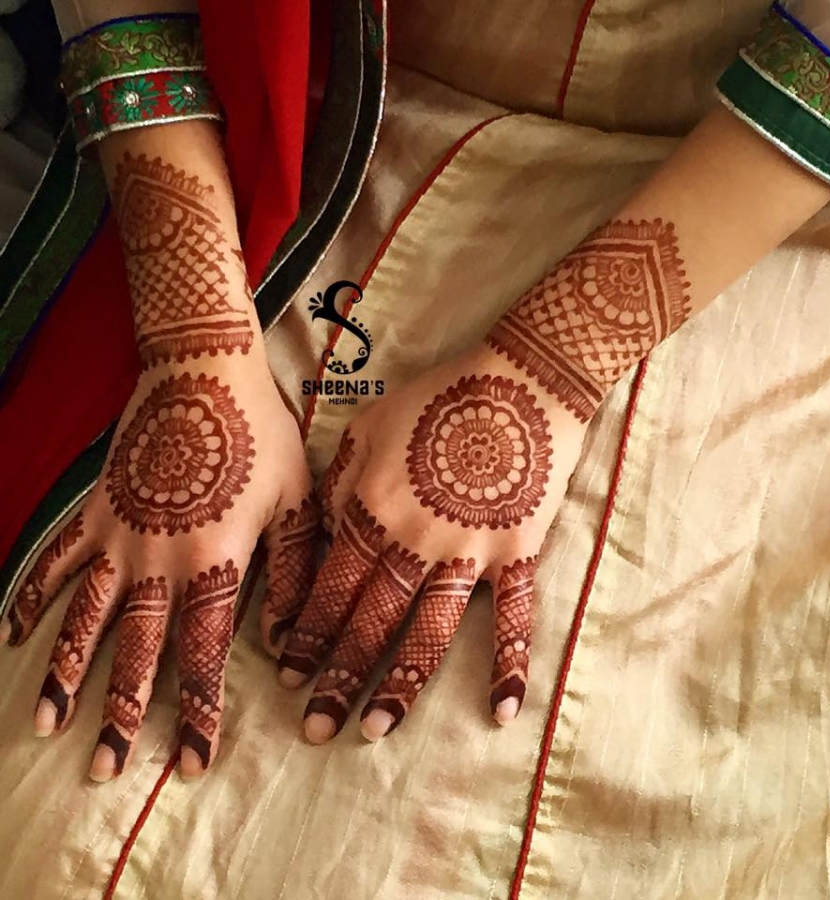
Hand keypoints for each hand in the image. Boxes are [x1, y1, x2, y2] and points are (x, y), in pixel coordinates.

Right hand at [0, 148, 319, 781]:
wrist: (205, 367)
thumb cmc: (262, 432)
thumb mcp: (297, 501)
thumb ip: (293, 573)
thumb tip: (289, 643)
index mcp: (214, 563)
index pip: (204, 656)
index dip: (197, 713)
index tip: (188, 763)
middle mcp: (159, 561)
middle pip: (138, 652)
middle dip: (125, 714)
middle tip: (106, 769)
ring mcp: (119, 535)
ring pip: (87, 618)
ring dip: (66, 673)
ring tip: (47, 724)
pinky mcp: (96, 507)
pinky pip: (56, 559)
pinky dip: (32, 595)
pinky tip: (12, 633)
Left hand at [277, 345, 588, 743]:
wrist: (517, 379)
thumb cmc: (437, 397)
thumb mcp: (368, 426)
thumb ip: (341, 484)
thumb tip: (327, 536)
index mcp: (373, 509)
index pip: (331, 588)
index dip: (308, 635)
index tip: (289, 676)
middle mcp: (415, 540)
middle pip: (370, 621)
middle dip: (338, 677)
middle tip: (315, 728)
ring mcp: (470, 550)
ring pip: (429, 631)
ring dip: (401, 686)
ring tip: (375, 731)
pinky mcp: (518, 551)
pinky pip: (515, 616)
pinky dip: (509, 664)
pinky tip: (501, 712)